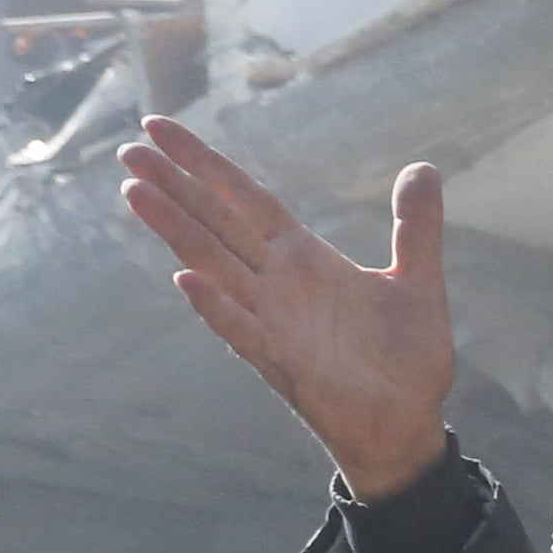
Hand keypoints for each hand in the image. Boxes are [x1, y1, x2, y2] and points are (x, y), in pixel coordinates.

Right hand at [116, 118, 456, 500]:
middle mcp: (278, 282)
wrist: (409, 424)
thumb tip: (424, 167)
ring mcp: (274, 320)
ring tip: (135, 191)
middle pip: (216, 221)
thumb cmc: (406, 359)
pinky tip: (187, 280)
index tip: (160, 127)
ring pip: (213, 265)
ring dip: (176, 230)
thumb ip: (416, 226)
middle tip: (128, 147)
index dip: (205, 163)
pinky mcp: (283, 361)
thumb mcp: (417, 281)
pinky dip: (216, 306)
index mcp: (304, 257)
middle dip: (174, 185)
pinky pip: (241, 329)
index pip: (244, 197)